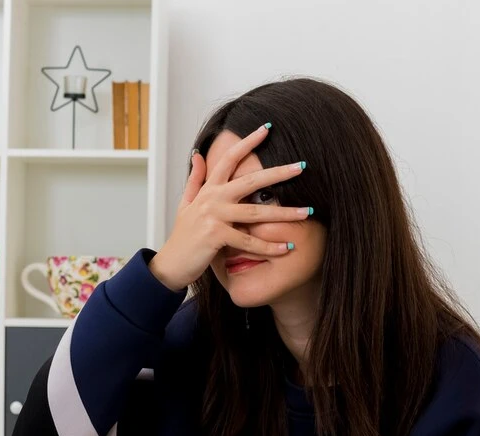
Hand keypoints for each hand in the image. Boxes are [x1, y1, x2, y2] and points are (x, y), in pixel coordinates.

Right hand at [149, 123, 309, 290]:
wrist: (172, 262)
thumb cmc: (184, 234)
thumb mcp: (187, 203)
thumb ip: (196, 179)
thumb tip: (198, 153)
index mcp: (209, 189)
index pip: (230, 158)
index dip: (248, 141)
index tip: (267, 128)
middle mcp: (213, 199)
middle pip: (251, 181)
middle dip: (279, 173)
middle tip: (302, 166)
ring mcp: (214, 217)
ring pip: (256, 213)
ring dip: (284, 213)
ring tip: (307, 212)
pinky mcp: (216, 237)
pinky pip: (249, 241)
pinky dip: (269, 246)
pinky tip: (288, 247)